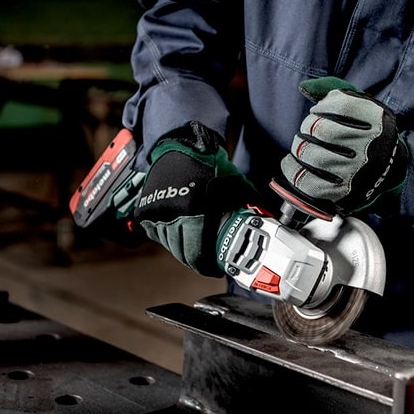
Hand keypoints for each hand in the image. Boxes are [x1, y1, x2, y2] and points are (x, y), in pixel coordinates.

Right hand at [134, 122, 256, 275]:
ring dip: (180, 248)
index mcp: (197, 210)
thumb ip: (249, 204)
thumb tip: (266, 222)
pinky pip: (154, 231)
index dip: (205, 266)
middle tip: (205, 261)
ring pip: (168, 244)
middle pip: (181, 252)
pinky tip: (176, 233)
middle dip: (194, 259)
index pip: (196, 253)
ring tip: (192, 248)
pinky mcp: (147, 207)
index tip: (212, 268)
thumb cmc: (211, 164)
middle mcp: (174, 213)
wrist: (184, 145)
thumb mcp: (236, 184)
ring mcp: (158, 211)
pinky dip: (164, 234)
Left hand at [276, 77, 408, 215]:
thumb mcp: (359, 105)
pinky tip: (291, 163)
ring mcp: (357, 171)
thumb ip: (333, 89)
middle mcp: (369, 146)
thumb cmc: (365, 131)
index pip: (341, 105)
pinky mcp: (344, 192)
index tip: (317, 111)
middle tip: (307, 131)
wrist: (386, 168)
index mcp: (376, 120)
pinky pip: (309, 182)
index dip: (321, 107)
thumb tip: (304, 87)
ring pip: (314, 156)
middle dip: (307, 128)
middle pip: (323, 131)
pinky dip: (293, 170)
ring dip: (299, 148)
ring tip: (301, 145)